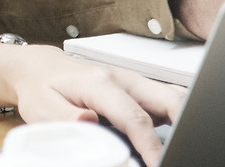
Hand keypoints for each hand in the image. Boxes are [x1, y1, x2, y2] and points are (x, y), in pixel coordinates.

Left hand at [0, 44, 181, 166]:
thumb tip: (90, 122)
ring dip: (185, 119)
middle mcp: (122, 79)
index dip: (151, 144)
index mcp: (100, 84)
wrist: (38, 68)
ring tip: (184, 146)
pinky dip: (177, 117)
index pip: (135, 117)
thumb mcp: (42, 107)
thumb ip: (67, 118)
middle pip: (169, 99)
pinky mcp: (136, 89)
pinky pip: (166, 101)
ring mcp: (133, 82)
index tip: (159, 163)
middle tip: (184, 154)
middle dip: (186, 126)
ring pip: (173, 96)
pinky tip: (174, 137)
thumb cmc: (40, 88)